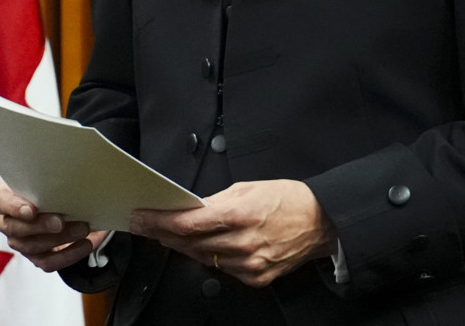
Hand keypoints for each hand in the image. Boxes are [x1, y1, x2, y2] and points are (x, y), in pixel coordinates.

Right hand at [0, 181, 104, 272]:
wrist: (61, 200)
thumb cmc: (48, 184)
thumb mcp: (45, 176)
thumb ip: (48, 179)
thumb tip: (68, 179)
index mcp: (3, 197)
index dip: (14, 207)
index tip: (32, 210)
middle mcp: (6, 222)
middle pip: (16, 229)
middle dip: (41, 226)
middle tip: (61, 221)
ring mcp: (19, 242)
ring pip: (32, 246)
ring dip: (60, 239)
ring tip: (83, 229)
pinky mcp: (35, 256)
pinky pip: (47, 262)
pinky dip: (68, 255)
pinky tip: (84, 244)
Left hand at [129, 179, 333, 287]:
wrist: (321, 221)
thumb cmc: (289, 200)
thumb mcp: (249, 188)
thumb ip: (217, 200)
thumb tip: (191, 209)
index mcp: (239, 214)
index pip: (186, 224)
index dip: (158, 222)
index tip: (142, 218)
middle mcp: (242, 242)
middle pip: (189, 243)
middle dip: (164, 233)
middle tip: (147, 224)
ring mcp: (249, 263)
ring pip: (203, 258)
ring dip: (184, 247)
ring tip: (171, 235)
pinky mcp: (256, 277)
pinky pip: (223, 269)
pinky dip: (211, 257)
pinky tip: (206, 247)